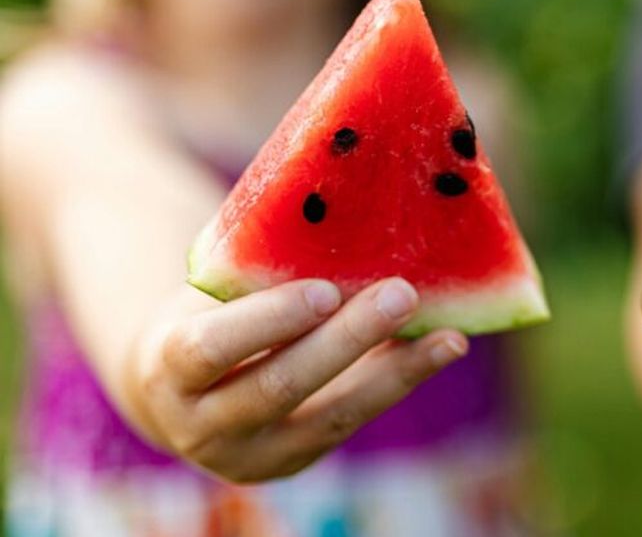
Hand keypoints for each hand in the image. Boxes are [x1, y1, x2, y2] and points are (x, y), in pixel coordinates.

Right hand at [130, 277, 466, 481]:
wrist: (176, 389)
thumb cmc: (203, 314)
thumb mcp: (210, 292)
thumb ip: (256, 268)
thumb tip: (347, 208)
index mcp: (167, 369)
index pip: (213, 348)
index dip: (270, 321)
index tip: (325, 290)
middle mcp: (203, 425)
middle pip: (281, 386)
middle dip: (348, 340)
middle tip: (402, 293)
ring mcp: (251, 455)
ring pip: (331, 417)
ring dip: (396, 373)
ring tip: (448, 337)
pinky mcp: (295, 460)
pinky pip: (352, 421)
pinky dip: (398, 382)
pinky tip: (440, 349)